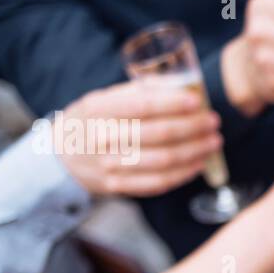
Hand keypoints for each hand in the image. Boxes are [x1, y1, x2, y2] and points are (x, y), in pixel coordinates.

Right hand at [56, 81, 221, 196]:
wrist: (60, 157)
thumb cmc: (91, 121)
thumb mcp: (103, 98)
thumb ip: (136, 92)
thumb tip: (178, 85)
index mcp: (98, 110)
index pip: (142, 105)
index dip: (173, 103)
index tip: (197, 101)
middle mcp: (102, 139)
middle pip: (158, 134)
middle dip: (192, 128)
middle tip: (213, 122)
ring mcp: (110, 166)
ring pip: (162, 161)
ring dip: (194, 151)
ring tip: (213, 141)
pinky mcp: (118, 187)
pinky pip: (158, 183)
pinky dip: (183, 173)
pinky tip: (199, 163)